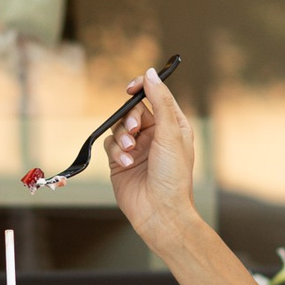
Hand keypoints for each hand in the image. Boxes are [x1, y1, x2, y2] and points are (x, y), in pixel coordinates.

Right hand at [107, 66, 198, 246]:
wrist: (160, 212)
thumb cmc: (173, 176)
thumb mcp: (170, 133)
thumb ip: (160, 101)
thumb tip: (150, 73)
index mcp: (173, 126)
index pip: (156, 96)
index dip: (143, 88)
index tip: (131, 88)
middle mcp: (155, 135)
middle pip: (134, 111)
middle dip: (131, 119)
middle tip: (134, 132)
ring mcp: (137, 149)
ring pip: (119, 127)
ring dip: (122, 138)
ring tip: (130, 152)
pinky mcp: (121, 162)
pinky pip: (111, 145)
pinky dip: (116, 152)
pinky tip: (125, 164)